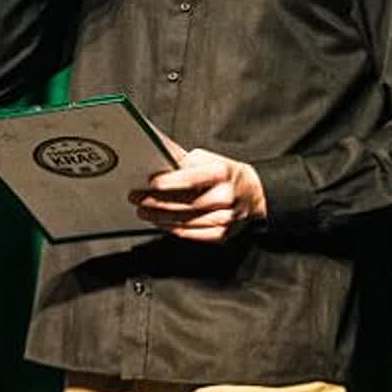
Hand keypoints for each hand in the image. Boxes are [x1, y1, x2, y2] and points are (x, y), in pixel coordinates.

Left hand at [131, 149, 266, 243]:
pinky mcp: (223, 233)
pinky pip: (193, 234)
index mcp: (221, 173)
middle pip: (185, 203)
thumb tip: (155, 157)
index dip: (167, 183)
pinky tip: (160, 222)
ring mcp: (226, 218)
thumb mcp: (208, 158)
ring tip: (143, 211)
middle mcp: (225, 196)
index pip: (189, 179)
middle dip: (156, 202)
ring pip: (186, 221)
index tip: (149, 183)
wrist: (254, 193)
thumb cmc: (226, 173)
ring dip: (160, 217)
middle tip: (137, 199)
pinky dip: (173, 229)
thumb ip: (183, 160)